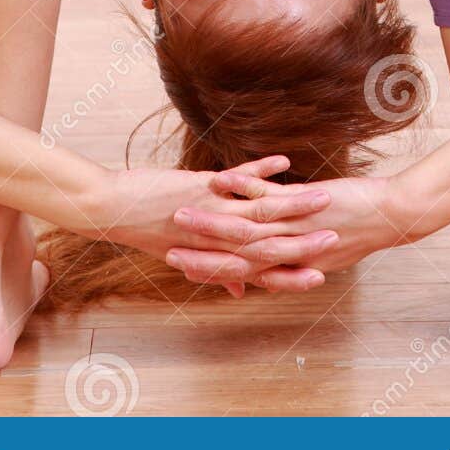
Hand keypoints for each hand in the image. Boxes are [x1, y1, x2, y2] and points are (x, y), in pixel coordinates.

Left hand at [89, 157, 340, 294]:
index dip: (294, 273)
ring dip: (296, 205)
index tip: (322, 274)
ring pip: (262, 214)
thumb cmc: (147, 231)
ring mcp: (212, 215)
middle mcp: (218, 241)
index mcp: (216, 257)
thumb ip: (219, 270)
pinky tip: (285, 162)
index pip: (264, 270)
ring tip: (326, 198)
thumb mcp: (185, 254)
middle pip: (271, 245)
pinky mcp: (202, 189)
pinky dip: (262, 170)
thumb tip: (239, 287)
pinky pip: (240, 179)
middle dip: (307, 242)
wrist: (111, 210)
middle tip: (338, 240)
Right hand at [163, 171, 414, 291]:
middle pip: (235, 256)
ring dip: (211, 221)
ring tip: (180, 213)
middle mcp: (289, 251)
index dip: (207, 271)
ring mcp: (296, 226)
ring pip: (245, 227)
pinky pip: (268, 196)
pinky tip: (217, 179)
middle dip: (198, 252)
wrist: (390, 217)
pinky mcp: (306, 202)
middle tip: (165, 248)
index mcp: (289, 266)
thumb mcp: (320, 257)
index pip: (239, 273)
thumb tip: (262, 284)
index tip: (177, 266)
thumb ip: (287, 268)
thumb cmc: (354, 230)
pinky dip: (242, 187)